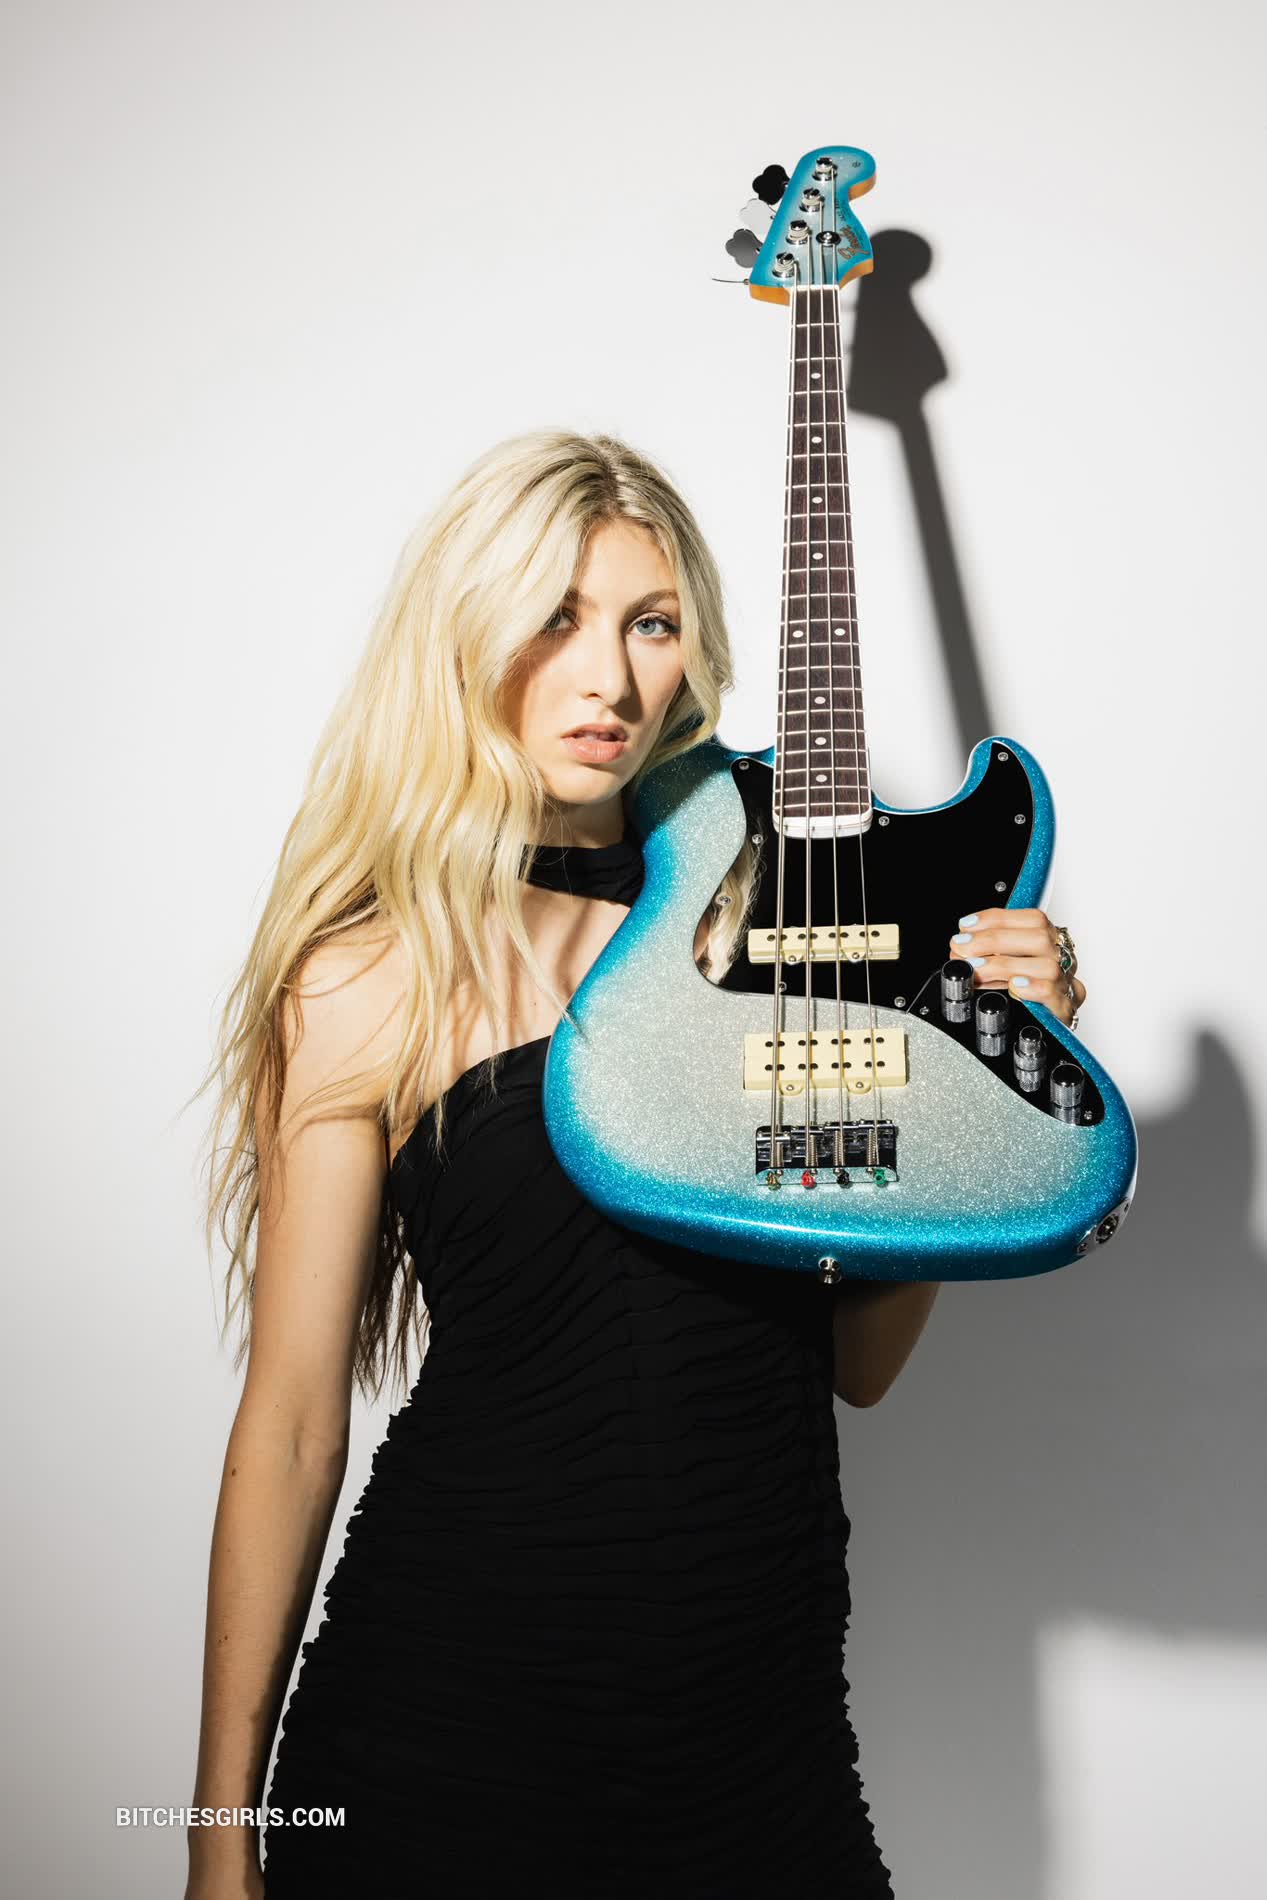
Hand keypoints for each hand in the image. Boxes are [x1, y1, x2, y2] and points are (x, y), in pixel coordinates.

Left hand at [946, 907, 1085, 1026]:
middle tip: (962, 948)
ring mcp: (1066, 984)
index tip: (966, 926)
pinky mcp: (1064, 1010)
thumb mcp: (1003, 965)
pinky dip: (1032, 988)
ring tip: (976, 969)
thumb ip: (988, 953)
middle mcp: (1063, 960)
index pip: (1033, 920)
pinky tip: (1014, 986)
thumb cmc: (1022, 993)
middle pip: (1040, 938)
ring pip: (1047, 966)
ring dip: (1004, 965)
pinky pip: (1054, 995)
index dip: (997, 919)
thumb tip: (961, 947)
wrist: (1040, 1027)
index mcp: (1051, 942)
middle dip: (994, 939)